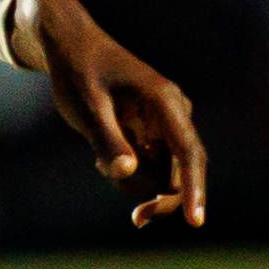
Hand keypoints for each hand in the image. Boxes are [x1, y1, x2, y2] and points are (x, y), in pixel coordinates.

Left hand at [17, 0, 205, 232]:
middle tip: (136, 220)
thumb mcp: (87, 108)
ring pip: (164, 172)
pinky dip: (130, 169)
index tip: (197, 222)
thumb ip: (107, 141)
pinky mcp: (156, 130)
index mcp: (164, 101)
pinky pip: (152, 165)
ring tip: (99, 158)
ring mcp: (167, 122)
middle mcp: (174, 112)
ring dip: (135, 180)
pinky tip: (103, 155)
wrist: (71, 47)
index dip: (195, 189)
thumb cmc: (79, 72)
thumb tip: (126, 173)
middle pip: (182, 171)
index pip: (188, 153)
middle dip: (159, 196)